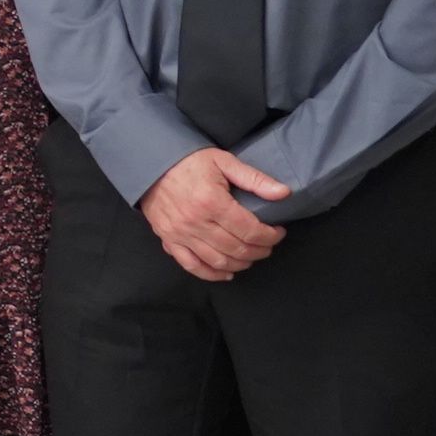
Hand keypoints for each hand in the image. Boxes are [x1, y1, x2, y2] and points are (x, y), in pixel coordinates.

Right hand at [141, 146, 289, 281]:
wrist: (151, 165)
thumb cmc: (189, 162)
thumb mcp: (224, 161)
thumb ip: (255, 179)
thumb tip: (283, 193)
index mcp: (212, 202)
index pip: (250, 230)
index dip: (270, 236)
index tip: (278, 232)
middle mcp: (196, 222)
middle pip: (237, 248)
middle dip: (259, 250)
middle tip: (268, 244)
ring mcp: (181, 234)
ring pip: (218, 261)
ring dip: (241, 263)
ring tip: (251, 256)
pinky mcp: (169, 240)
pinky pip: (192, 266)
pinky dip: (212, 274)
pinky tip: (227, 273)